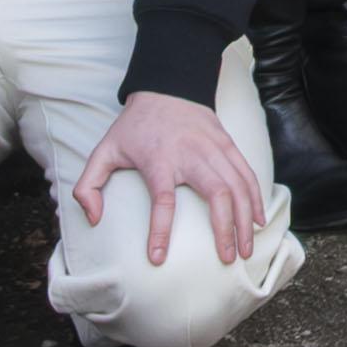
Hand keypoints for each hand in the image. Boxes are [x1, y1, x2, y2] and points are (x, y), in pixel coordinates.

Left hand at [70, 89, 275, 271]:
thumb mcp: (103, 151)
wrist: (167, 87)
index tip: (158, 258)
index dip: (160, 231)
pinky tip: (258, 218)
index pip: (162, 201)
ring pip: (238, 187)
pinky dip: (256, 197)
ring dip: (245, 219)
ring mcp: (214, 149)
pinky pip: (247, 174)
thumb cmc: (134, 126)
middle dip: (226, 230)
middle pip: (217, 195)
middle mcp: (192, 155)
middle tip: (228, 259)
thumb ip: (89, 186)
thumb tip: (93, 219)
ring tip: (246, 248)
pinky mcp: (228, 144)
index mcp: (159, 161)